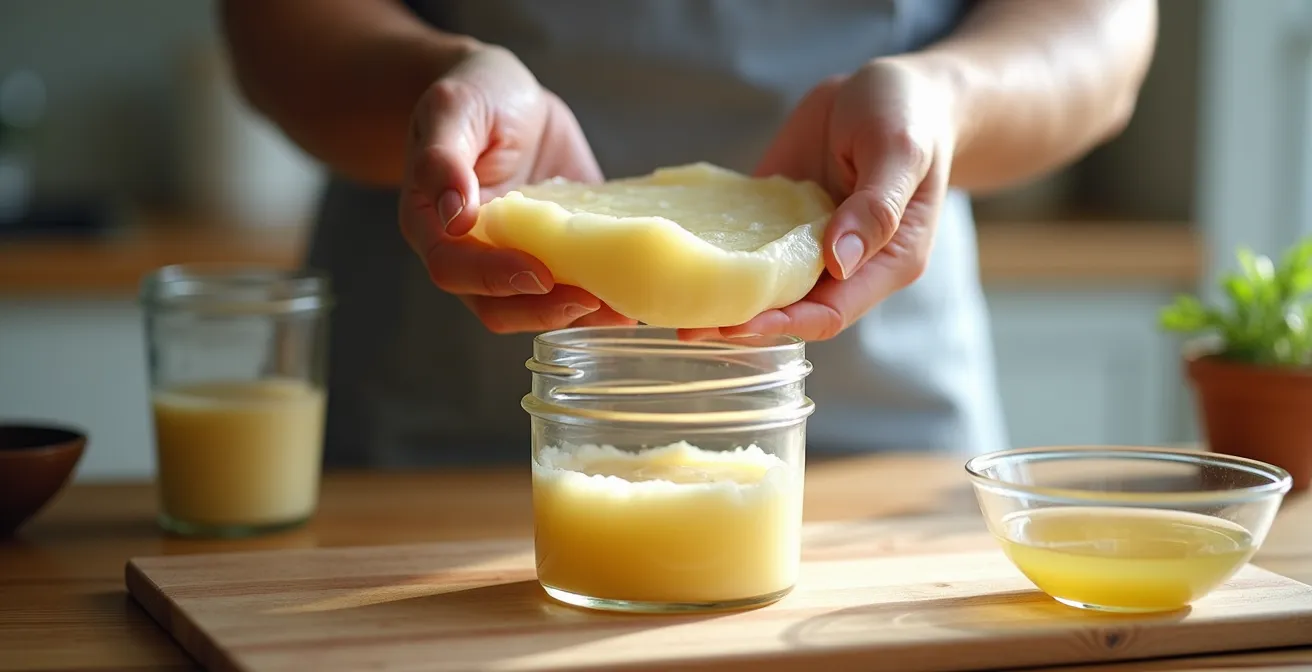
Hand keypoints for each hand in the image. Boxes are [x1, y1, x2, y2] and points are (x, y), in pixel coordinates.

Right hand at [399, 45, 635, 332]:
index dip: (493, 278)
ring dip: (579, 314)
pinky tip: (636, 296)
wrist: (513, 96)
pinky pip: (577, 285)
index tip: (539, 273)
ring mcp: (517, 259)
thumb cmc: (475, 96)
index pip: (453, 269)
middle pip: (498, 307)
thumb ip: (443, 158)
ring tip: (623, 308)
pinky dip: (604, 295)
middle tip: (592, 299)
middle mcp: (472, 254)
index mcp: (434, 225)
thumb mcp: (453, 108)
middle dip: (544, 310)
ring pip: (540, 307)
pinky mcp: (559, 255)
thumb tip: (454, 215)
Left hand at [684, 58, 956, 341]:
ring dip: (723, 296)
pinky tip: (677, 258)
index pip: (830, 313)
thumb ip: (876, 207)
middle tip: (687, 324)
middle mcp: (845, 264)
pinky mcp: (779, 218)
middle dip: (741, 321)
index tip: (736, 325)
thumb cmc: (910, 117)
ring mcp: (809, 242)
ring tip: (673, 305)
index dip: (783, 324)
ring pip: (764, 285)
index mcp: (884, 263)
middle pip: (791, 310)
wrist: (892, 87)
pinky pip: (747, 243)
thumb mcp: (899, 152)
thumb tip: (837, 261)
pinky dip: (717, 254)